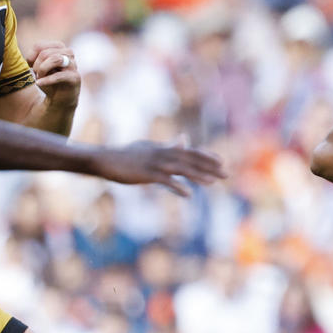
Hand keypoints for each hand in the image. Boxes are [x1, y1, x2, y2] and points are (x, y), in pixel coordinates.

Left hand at [28, 42, 80, 105]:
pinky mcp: (75, 77)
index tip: (29, 66)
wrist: (60, 99)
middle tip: (37, 75)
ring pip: (55, 59)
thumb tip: (30, 58)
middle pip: (45, 53)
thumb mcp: (38, 68)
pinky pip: (59, 75)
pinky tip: (39, 83)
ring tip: (40, 78)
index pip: (39, 46)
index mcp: (58, 47)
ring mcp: (73, 64)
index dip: (30, 57)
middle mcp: (68, 52)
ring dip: (43, 70)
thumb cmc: (49, 81)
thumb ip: (34, 59)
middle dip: (37, 66)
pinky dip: (47, 80)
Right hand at [93, 141, 226, 195]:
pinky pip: (165, 181)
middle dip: (209, 166)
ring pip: (181, 169)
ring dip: (198, 175)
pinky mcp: (146, 174)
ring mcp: (155, 163)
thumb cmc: (127, 156)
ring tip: (213, 182)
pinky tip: (188, 194)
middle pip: (190, 159)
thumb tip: (185, 138)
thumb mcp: (150, 147)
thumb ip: (169, 145)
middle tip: (226, 173)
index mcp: (164, 148)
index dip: (206, 156)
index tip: (221, 161)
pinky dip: (177, 187)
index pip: (189, 151)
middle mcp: (162, 153)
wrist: (106, 160)